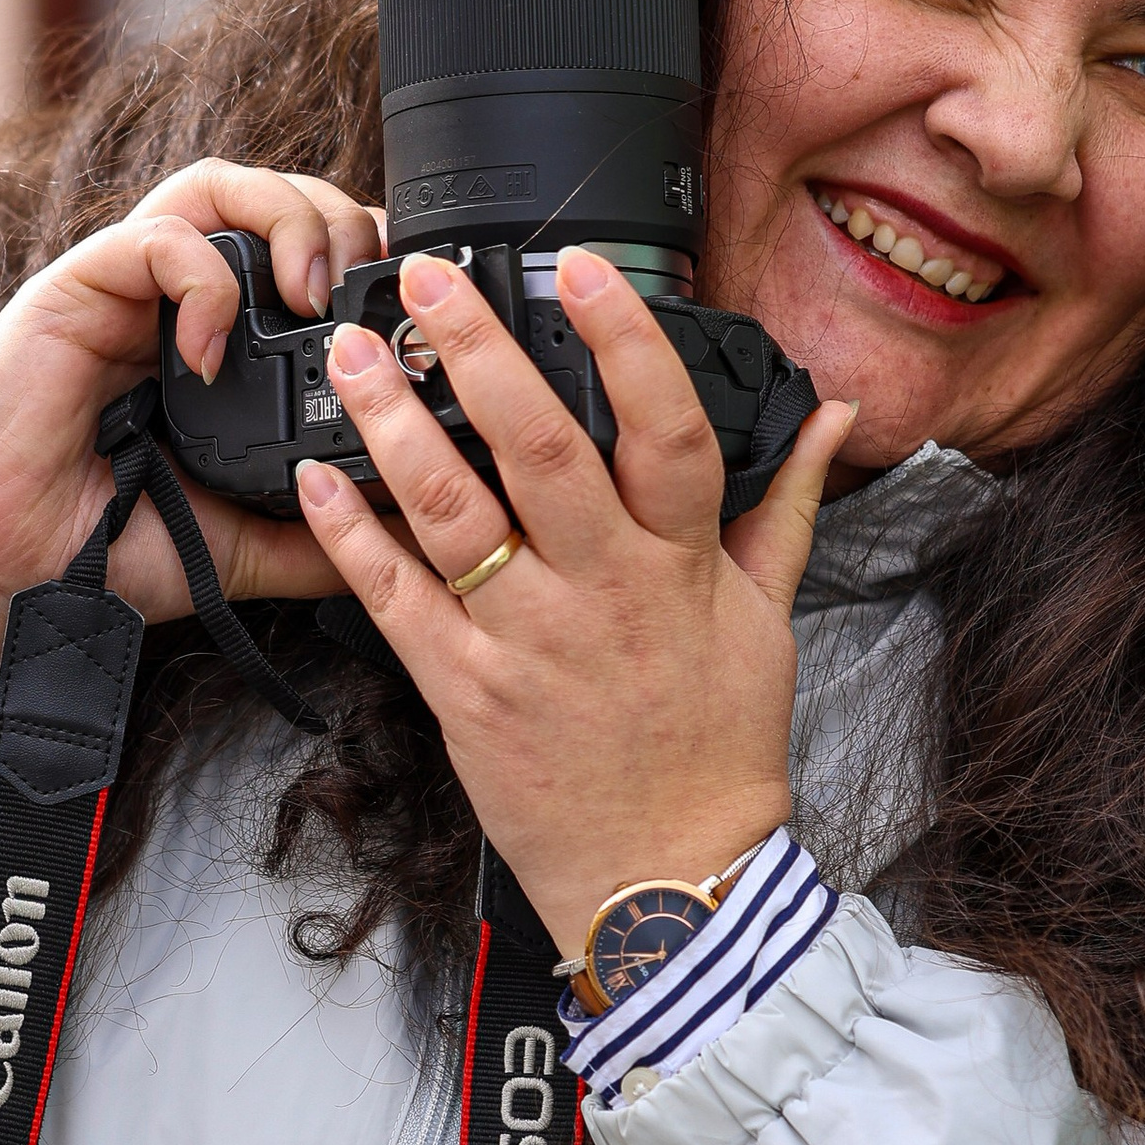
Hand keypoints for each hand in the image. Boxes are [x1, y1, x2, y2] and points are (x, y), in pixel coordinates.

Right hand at [0, 162, 380, 705]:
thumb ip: (326, 528)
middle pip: (270, 195)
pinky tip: (208, 356)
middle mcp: (171, 300)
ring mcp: (122, 289)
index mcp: (214, 341)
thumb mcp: (245, 543)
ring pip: (217, 186)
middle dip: (338, 220)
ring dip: (285, 220)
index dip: (361, 254)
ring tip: (310, 297)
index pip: (301, 250)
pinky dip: (202, 282)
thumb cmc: (101, 549)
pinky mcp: (73, 291)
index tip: (407, 311)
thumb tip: (419, 527)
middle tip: (368, 294)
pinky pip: (154, 238)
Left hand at [297, 248, 854, 952]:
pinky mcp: (465, 691)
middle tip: (423, 279)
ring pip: (452, 510)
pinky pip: (395, 599)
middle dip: (475, 350)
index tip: (582, 267)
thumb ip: (787, 506)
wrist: (669, 877)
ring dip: (392, 423)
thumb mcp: (770, 619)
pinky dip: (352, 535)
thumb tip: (828, 416)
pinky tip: (316, 478)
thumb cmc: (718, 748)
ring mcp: (529, 641)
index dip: (625, 339)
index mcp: (682, 563)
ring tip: (351, 354)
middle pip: (539, 446)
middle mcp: (605, 591)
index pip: (664, 426)